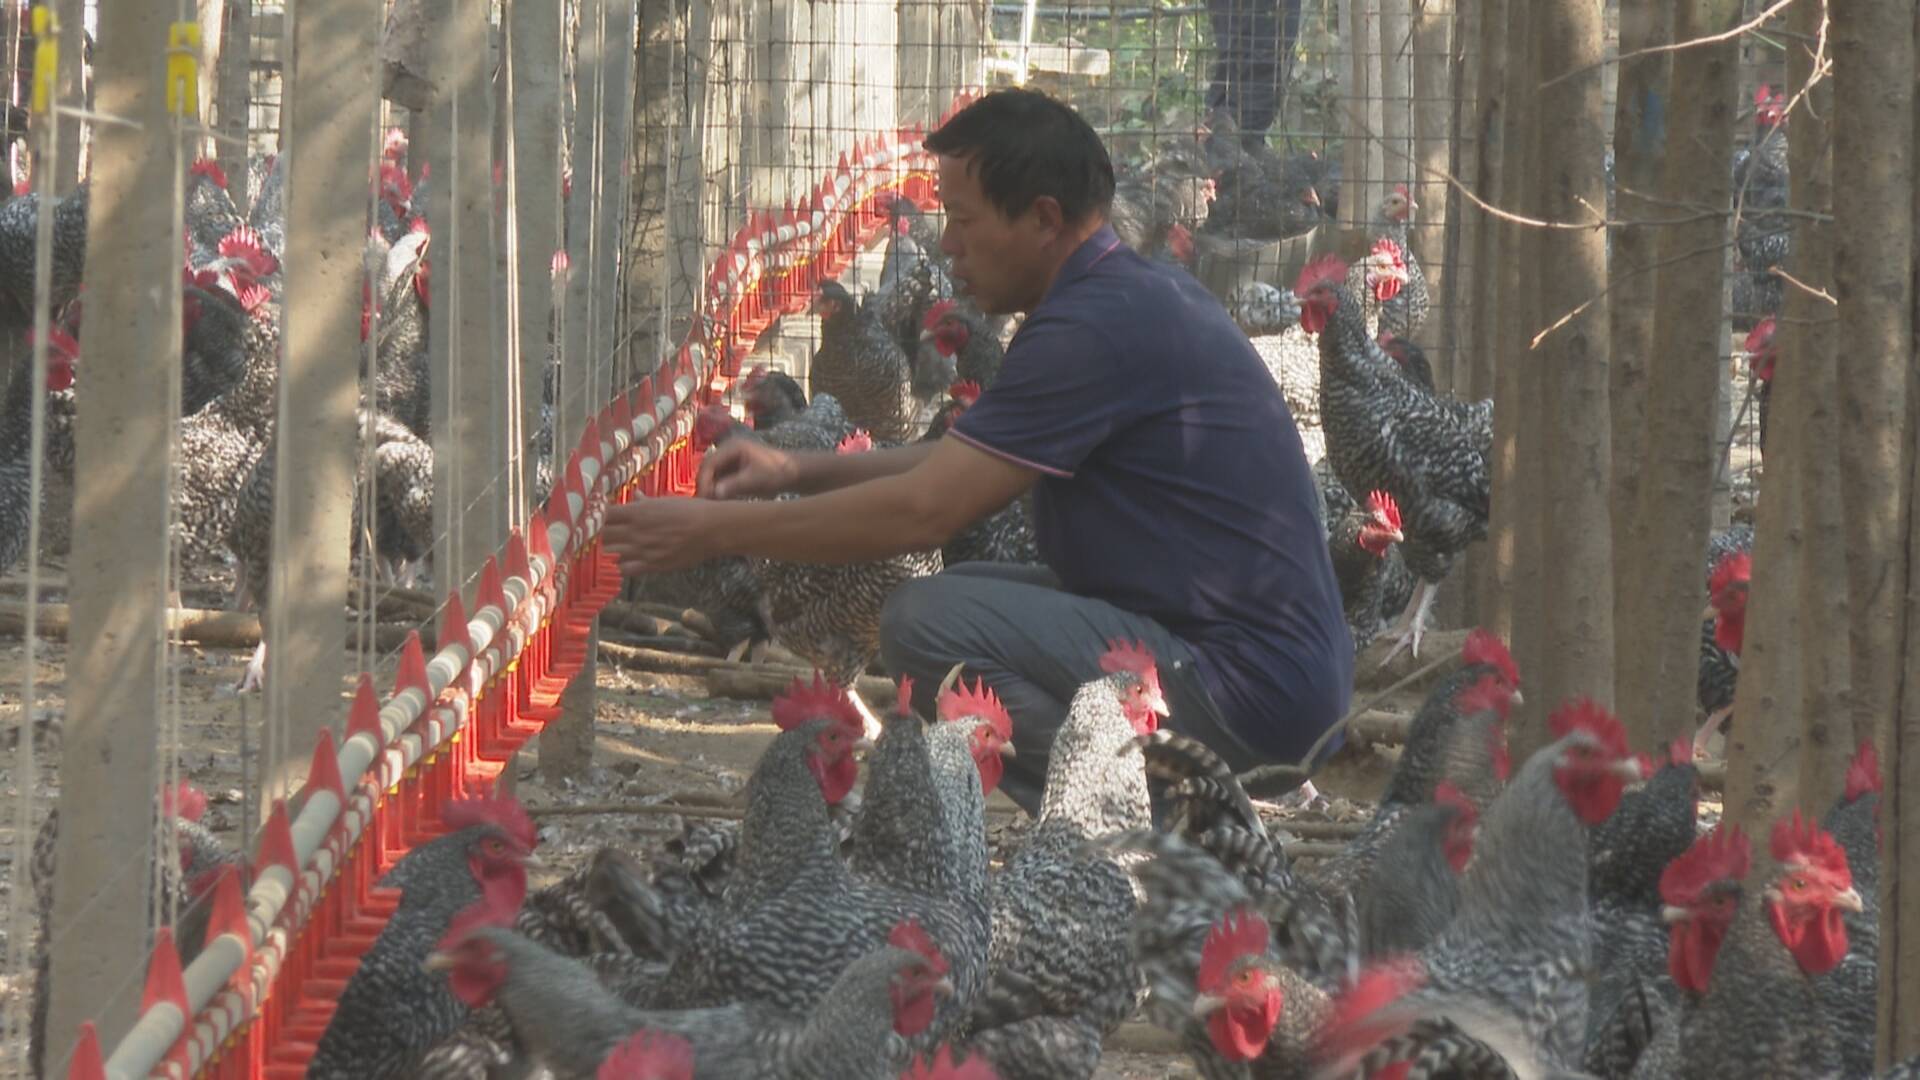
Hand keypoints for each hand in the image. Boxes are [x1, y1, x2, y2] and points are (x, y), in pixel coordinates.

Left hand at [602, 497, 719, 574]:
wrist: (711, 529)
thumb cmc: (691, 511)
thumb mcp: (665, 502)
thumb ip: (645, 502)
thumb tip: (636, 497)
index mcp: (636, 512)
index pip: (602, 515)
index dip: (595, 517)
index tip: (595, 518)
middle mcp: (634, 531)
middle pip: (601, 535)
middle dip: (596, 535)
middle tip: (598, 534)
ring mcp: (641, 549)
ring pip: (609, 553)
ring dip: (607, 551)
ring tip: (610, 548)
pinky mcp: (651, 565)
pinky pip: (624, 569)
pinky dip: (621, 566)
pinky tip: (625, 561)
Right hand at [698, 438, 800, 498]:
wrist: (794, 472)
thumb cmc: (778, 473)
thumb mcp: (756, 480)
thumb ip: (734, 485)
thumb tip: (713, 493)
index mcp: (733, 447)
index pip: (709, 463)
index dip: (703, 480)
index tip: (703, 497)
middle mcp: (729, 450)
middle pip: (708, 468)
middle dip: (704, 485)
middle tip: (703, 504)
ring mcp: (731, 460)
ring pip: (713, 475)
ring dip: (710, 489)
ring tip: (709, 506)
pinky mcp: (735, 469)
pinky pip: (720, 480)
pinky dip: (718, 491)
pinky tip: (718, 503)